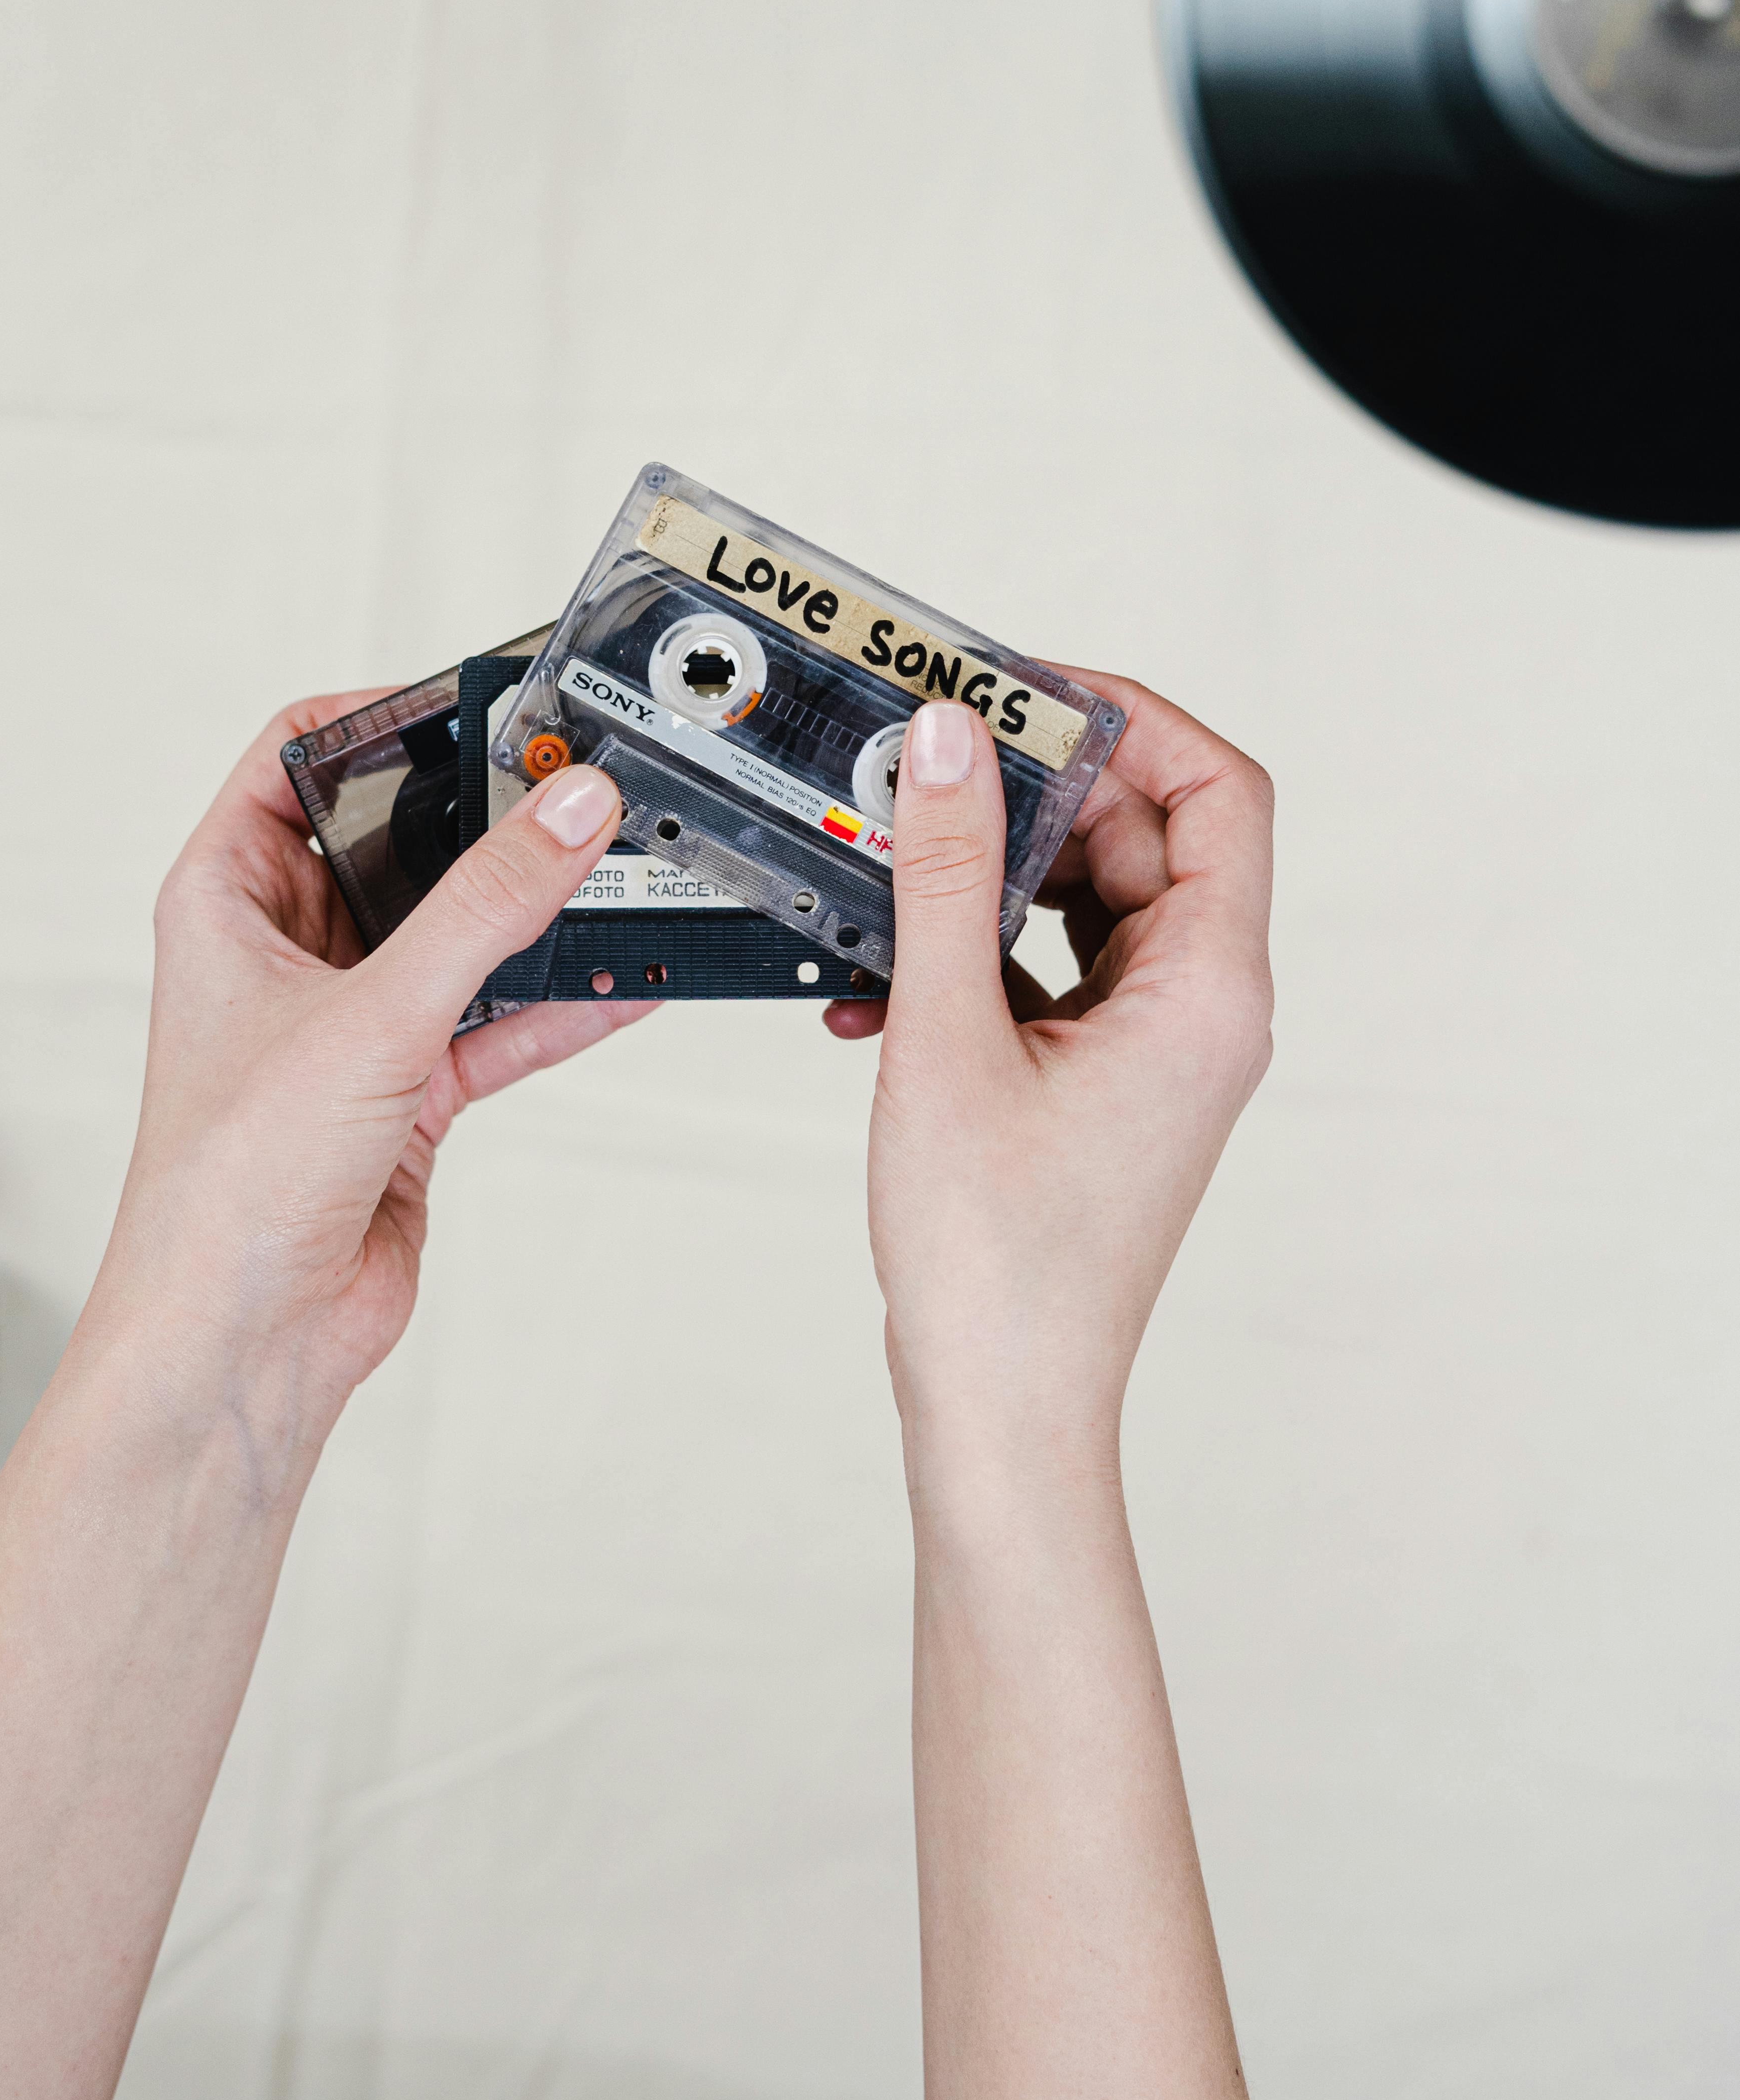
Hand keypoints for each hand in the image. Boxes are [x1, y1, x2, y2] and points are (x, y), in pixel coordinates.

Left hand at [80, 696, 647, 1449]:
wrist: (247, 1341)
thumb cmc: (230, 1186)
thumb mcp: (372, 1017)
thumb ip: (483, 910)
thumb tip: (566, 813)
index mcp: (227, 900)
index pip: (298, 758)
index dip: (380, 717)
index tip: (479, 704)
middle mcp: (285, 953)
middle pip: (399, 845)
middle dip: (483, 820)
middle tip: (571, 788)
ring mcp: (350, 1022)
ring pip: (457, 936)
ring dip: (532, 917)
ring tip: (619, 876)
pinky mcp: (407, 1091)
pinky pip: (495, 1021)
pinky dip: (557, 1005)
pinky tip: (624, 983)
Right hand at [827, 679, 1273, 1486]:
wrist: (1001, 1407)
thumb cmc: (995, 1259)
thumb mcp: (950, 1039)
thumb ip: (950, 877)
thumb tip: (951, 743)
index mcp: (1209, 993)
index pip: (1220, 793)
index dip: (1134, 721)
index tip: (1028, 692)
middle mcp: (1202, 1012)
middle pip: (1148, 839)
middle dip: (1036, 795)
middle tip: (929, 765)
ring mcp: (1155, 1050)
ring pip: (1090, 905)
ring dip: (990, 879)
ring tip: (891, 872)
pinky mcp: (1101, 1084)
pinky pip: (1052, 975)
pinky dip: (975, 958)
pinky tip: (879, 983)